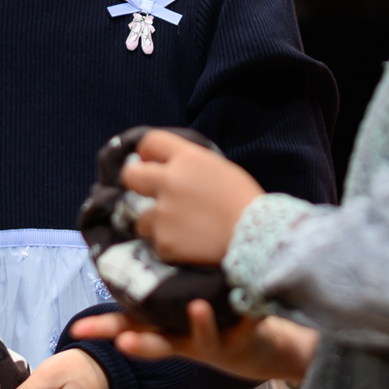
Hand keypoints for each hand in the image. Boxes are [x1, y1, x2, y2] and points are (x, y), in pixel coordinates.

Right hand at [71, 300, 319, 385]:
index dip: (103, 330)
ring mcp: (213, 340)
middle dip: (138, 342)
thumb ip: (157, 280)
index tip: (78, 332)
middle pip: (157, 342)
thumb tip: (130, 238)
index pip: (128, 326)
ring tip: (196, 306)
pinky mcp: (243, 337)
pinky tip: (251, 307)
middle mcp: (184, 337)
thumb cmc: (209, 315)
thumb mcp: (179, 299)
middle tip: (123, 342)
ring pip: (203, 337)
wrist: (257, 347)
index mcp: (164, 325)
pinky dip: (248, 316)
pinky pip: (246, 324)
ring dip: (199, 324)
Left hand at [117, 131, 263, 266]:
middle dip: (136, 183)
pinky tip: (189, 245)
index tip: (149, 162)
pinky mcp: (164, 242)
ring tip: (180, 230)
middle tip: (147, 194)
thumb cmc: (244, 201)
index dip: (146, 153)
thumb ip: (191, 165)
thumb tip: (169, 167)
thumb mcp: (220, 168)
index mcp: (187, 159)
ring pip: (141, 218)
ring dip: (156, 223)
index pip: (149, 142)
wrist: (257, 237)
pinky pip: (157, 243)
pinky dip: (169, 246)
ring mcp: (164, 213)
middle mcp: (170, 181)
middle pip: (130, 175)